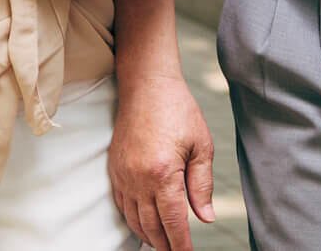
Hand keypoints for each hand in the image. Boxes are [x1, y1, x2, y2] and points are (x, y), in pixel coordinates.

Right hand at [110, 72, 214, 250]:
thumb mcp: (200, 145)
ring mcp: (123, 174)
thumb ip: (202, 185)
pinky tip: (143, 223)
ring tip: (163, 245)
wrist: (147, 85)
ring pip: (134, 219)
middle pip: (151, 226)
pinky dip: (132, 219)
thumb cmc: (178, 109)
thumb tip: (206, 217)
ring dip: (148, 235)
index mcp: (164, 173)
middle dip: (165, 246)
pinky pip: (122, 204)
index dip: (181, 244)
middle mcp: (139, 178)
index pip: (173, 222)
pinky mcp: (115, 168)